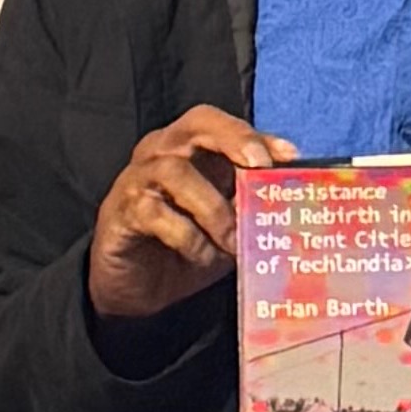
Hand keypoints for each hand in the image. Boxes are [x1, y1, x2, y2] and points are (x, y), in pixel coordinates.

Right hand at [86, 106, 289, 329]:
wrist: (133, 287)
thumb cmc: (183, 245)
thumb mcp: (225, 223)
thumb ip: (249, 203)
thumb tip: (290, 199)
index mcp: (188, 147)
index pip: (220, 124)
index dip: (254, 134)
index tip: (289, 156)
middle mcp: (160, 152)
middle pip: (196, 124)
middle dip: (234, 140)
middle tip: (260, 168)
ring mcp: (137, 179)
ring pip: (176, 172)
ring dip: (213, 209)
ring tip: (234, 241)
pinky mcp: (120, 211)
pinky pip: (155, 213)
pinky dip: (188, 237)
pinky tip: (203, 256)